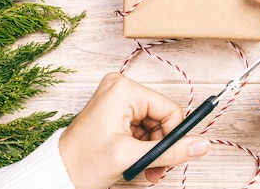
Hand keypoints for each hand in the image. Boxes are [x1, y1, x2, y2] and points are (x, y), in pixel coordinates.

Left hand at [59, 73, 210, 188]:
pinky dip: (142, 145)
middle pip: (162, 117)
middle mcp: (121, 87)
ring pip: (154, 124)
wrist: (58, 173)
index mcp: (124, 90)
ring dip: (152, 148)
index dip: (173, 136)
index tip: (169, 158)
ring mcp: (117, 98)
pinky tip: (134, 159)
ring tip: (142, 168)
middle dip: (160, 145)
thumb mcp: (131, 157)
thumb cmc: (84, 162)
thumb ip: (169, 151)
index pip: (169, 110)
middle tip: (155, 169)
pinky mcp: (115, 110)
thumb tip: (202, 145)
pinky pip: (142, 126)